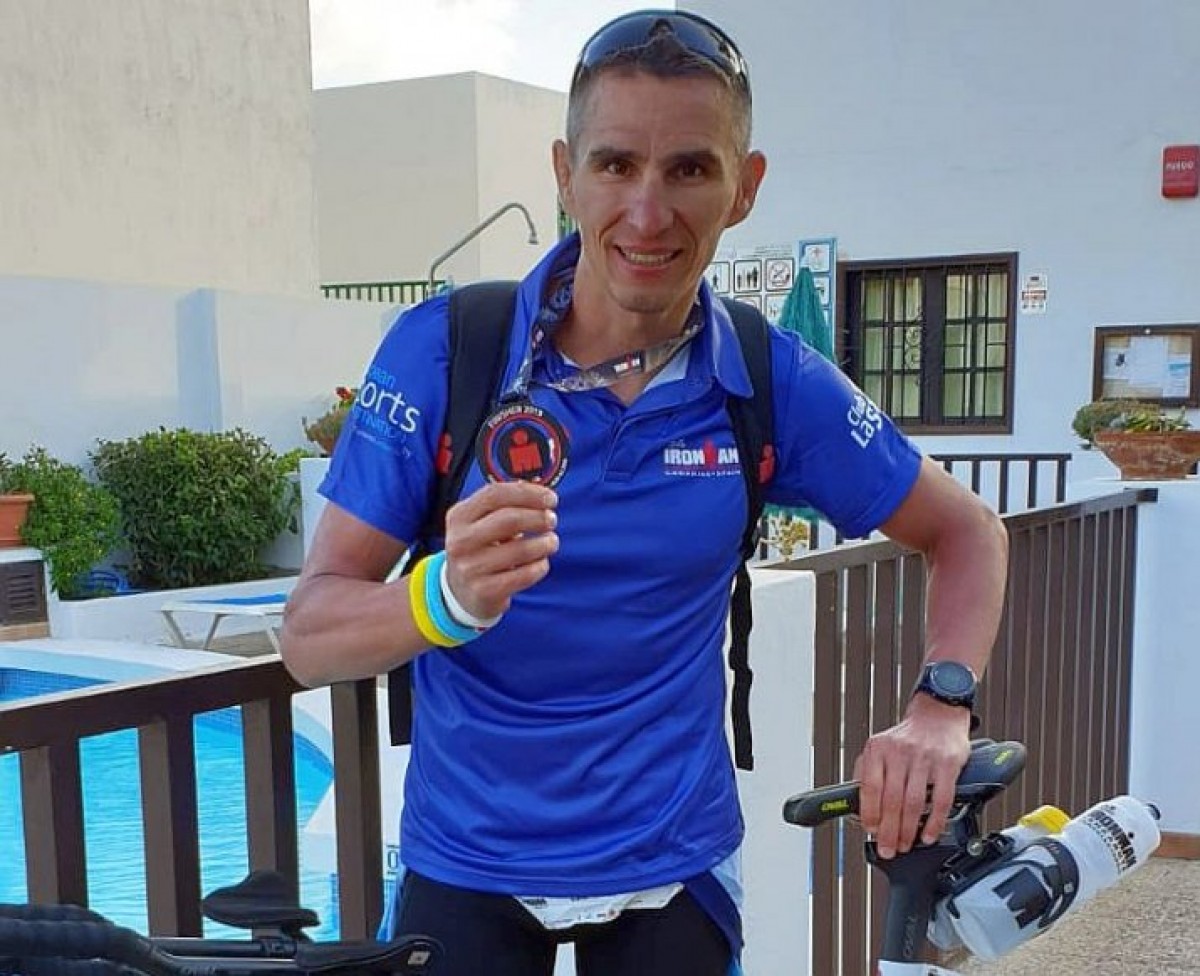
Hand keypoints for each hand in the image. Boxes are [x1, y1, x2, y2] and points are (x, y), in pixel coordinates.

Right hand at [441, 481, 558, 620]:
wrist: (461, 592)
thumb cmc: (481, 548)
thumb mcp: (481, 523)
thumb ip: (507, 506)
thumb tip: (542, 493)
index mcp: (459, 516)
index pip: (495, 494)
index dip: (528, 493)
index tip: (551, 498)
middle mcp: (460, 541)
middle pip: (509, 519)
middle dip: (539, 517)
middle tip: (552, 520)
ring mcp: (470, 568)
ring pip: (521, 549)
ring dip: (545, 543)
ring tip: (551, 542)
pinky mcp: (484, 591)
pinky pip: (525, 574)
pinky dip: (540, 566)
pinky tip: (541, 562)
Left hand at [852, 697, 970, 857]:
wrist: (938, 714)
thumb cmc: (907, 736)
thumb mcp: (879, 746)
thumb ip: (867, 771)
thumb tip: (858, 803)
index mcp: (879, 749)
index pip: (870, 787)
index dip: (870, 813)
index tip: (871, 830)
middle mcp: (900, 752)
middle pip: (892, 800)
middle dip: (889, 831)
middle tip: (888, 848)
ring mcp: (925, 758)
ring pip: (914, 803)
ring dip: (909, 830)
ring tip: (906, 844)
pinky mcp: (948, 765)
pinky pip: (941, 800)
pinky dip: (935, 822)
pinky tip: (929, 834)